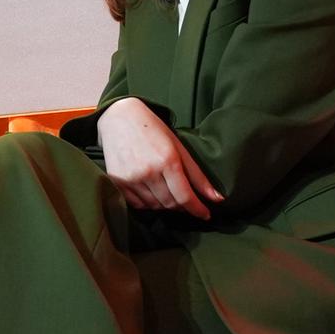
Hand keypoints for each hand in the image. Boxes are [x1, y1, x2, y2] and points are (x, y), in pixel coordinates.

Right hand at [96, 97, 223, 217]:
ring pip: (154, 206)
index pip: (185, 196)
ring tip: (168, 192)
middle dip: (182, 206)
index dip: (197, 209)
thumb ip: (197, 175)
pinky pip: (137, 204)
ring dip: (165, 204)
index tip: (205, 215)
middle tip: (186, 199)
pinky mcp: (117, 182)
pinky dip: (148, 203)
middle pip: (170, 203)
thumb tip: (217, 198)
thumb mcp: (179, 148)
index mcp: (167, 161)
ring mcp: (130, 178)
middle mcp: (148, 172)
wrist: (119, 118)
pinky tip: (152, 192)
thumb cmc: (153, 129)